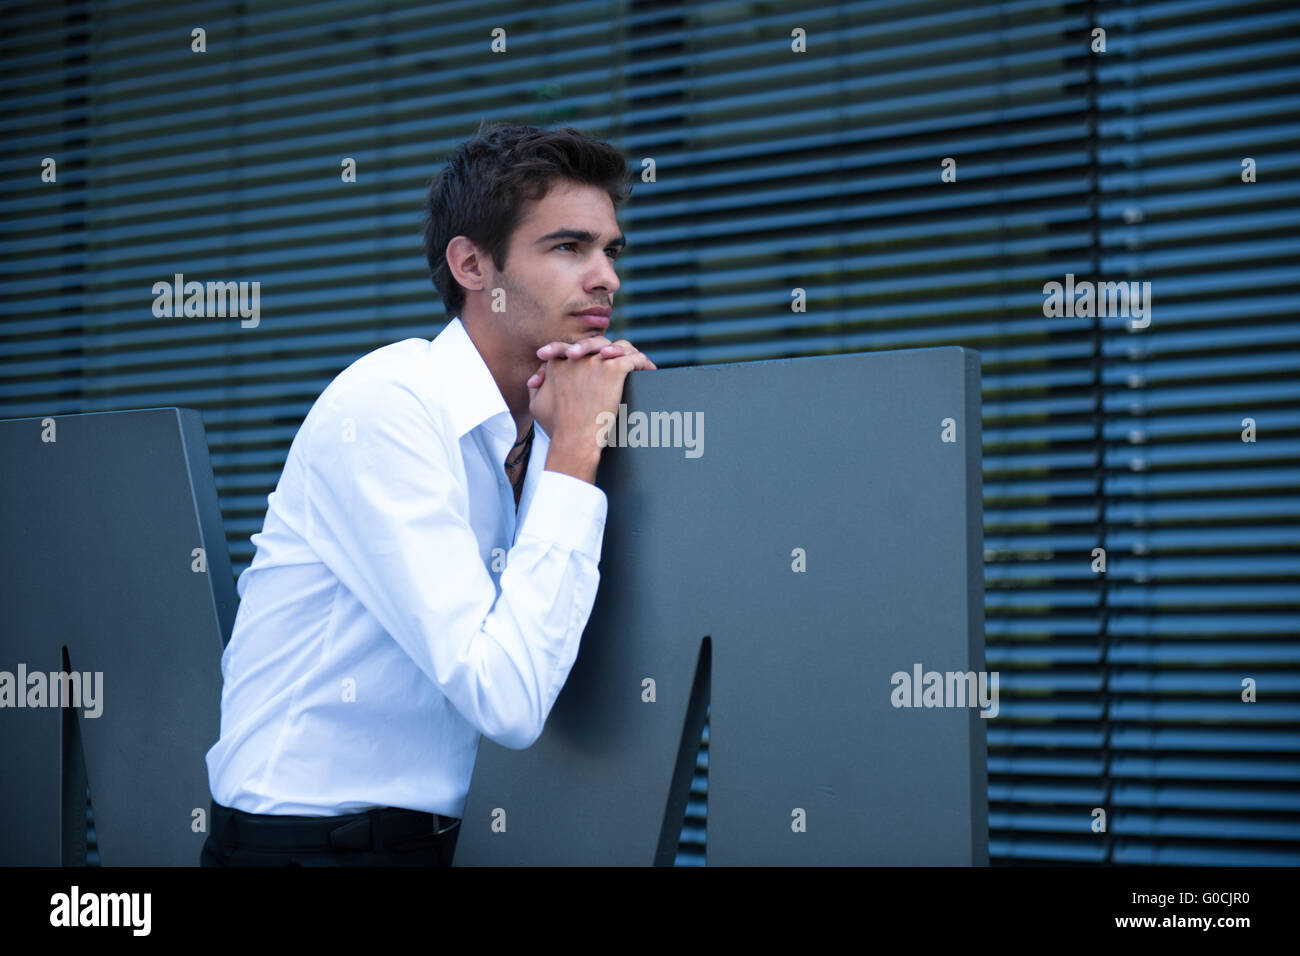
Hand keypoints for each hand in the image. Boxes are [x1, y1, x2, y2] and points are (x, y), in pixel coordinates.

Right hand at [527, 337, 655, 483]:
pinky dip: (644, 363)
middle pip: (598, 343)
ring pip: (619, 347)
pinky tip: (650, 371)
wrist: (574, 438)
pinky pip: (635, 359)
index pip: (575, 347)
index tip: (596, 363)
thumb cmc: (557, 427)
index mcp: (558, 363)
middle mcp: (577, 357)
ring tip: (636, 363)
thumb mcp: (536, 405)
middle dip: (607, 349)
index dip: (585, 353)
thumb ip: (537, 387)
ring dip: (628, 353)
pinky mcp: (614, 370)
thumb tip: (536, 380)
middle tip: (616, 360)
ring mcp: (596, 361)